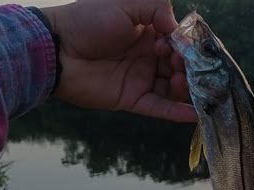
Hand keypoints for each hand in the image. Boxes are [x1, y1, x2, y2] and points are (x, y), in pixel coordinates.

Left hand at [41, 0, 196, 121]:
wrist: (57, 49)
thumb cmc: (88, 21)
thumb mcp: (126, 3)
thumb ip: (157, 9)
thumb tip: (177, 31)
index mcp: (149, 34)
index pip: (179, 43)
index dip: (187, 47)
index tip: (184, 47)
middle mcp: (148, 57)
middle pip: (180, 67)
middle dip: (187, 67)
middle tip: (178, 64)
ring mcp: (141, 79)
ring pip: (173, 89)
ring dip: (185, 88)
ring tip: (180, 81)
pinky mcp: (132, 99)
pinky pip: (159, 108)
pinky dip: (177, 113)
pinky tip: (195, 114)